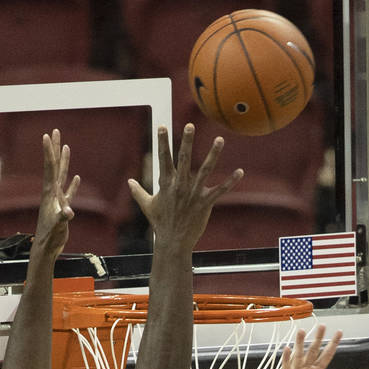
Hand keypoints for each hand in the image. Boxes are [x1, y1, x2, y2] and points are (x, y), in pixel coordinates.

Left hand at [32, 129, 79, 256]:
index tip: (47, 135)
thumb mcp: (58, 226)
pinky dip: (72, 185)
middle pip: (54, 165)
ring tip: (66, 147)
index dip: (49, 151)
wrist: (46, 247)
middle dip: (55, 148)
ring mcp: (57, 200)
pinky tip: (76, 177)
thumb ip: (63, 218)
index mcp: (50, 193)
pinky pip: (68, 192)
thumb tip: (69, 213)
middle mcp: (51, 192)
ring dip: (63, 161)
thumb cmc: (50, 236)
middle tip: (55, 131)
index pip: (50, 167)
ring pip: (61, 175)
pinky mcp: (62, 209)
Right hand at [128, 123, 242, 249]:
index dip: (162, 142)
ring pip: (205, 170)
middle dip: (187, 142)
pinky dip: (230, 181)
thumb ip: (139, 192)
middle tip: (190, 125)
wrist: (173, 242)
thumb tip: (129, 181)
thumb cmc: (160, 224)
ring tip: (220, 139)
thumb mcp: (147, 206)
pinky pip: (220, 190)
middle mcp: (180, 186)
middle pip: (183, 159)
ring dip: (213, 154)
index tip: (162, 126)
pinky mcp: (205, 203)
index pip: (163, 159)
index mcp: (166, 184)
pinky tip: (240, 171)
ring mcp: (193, 194)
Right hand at [278, 327, 358, 368]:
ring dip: (300, 343)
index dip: (333, 344)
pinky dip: (287, 358)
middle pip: (313, 351)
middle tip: (322, 325)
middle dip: (318, 338)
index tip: (339, 332)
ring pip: (299, 355)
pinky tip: (288, 348)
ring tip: (302, 331)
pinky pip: (287, 367)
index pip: (327, 355)